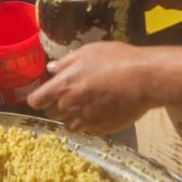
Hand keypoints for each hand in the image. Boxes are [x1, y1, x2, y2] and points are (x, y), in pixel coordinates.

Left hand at [27, 41, 149, 134]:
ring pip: (69, 125)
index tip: (43, 95)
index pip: (37, 100)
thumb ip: (66, 62)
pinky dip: (90, 123)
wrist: (144, 79)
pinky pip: (88, 130)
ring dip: (72, 117)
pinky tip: (100, 110)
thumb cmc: (115, 59)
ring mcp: (86, 120)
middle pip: (51, 114)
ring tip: (85, 104)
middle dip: (56, 105)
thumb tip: (50, 68)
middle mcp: (70, 106)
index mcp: (63, 86)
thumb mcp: (88, 51)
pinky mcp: (102, 129)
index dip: (38, 98)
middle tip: (70, 94)